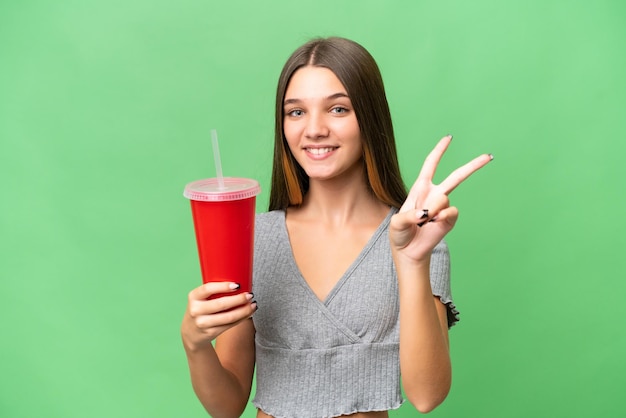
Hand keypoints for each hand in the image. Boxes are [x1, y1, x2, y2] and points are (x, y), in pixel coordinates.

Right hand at [181, 282, 256, 350]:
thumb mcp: (201, 299)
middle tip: (250, 295)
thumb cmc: (201, 309)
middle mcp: (196, 310)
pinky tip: (249, 313)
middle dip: (239, 299)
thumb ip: (214, 291)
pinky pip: (230, 325)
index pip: (208, 289)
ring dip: (244, 311)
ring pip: (228, 317)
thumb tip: (239, 284)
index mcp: (194, 296)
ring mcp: (202, 323)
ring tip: (253, 305)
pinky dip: (242, 318)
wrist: (191, 333)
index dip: (223, 286)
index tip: (237, 285)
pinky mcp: (210, 333)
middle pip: (221, 304)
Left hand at [389, 135, 491, 261]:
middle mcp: (435, 195)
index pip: (431, 164)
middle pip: (457, 176)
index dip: (439, 151)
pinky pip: (451, 212)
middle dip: (473, 166)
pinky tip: (433, 224)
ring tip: (423, 221)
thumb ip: (408, 217)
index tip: (449, 138)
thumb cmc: (400, 234)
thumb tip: (426, 214)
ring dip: (432, 209)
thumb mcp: (396, 223)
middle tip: (488, 156)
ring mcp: (443, 207)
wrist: (408, 251)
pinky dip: (441, 218)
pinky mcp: (449, 220)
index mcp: (420, 188)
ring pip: (444, 198)